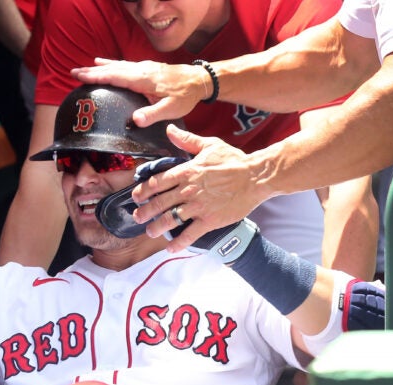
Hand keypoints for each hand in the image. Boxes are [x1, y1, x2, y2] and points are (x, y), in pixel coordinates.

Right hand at [70, 58, 206, 126]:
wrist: (198, 80)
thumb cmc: (185, 96)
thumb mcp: (171, 109)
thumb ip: (153, 114)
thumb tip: (136, 121)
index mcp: (142, 79)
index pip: (114, 76)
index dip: (96, 76)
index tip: (80, 76)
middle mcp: (140, 70)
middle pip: (112, 69)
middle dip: (92, 71)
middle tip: (73, 72)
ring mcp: (143, 67)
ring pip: (117, 65)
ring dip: (100, 67)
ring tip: (84, 68)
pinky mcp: (146, 68)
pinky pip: (124, 65)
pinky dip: (112, 65)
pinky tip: (106, 63)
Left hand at [131, 124, 271, 251]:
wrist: (256, 177)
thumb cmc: (234, 160)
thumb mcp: (209, 145)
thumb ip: (187, 140)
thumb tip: (170, 129)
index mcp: (186, 172)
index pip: (157, 182)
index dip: (143, 190)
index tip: (136, 196)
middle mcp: (188, 190)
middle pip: (159, 203)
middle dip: (145, 212)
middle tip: (137, 217)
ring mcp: (198, 206)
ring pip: (170, 219)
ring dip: (157, 227)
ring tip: (150, 232)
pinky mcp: (210, 220)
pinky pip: (190, 234)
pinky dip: (179, 243)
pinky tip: (170, 247)